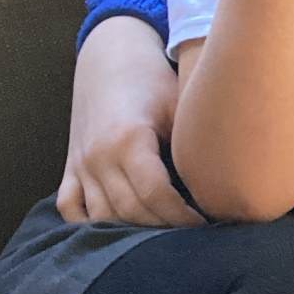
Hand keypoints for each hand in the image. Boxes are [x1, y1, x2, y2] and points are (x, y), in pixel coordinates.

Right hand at [56, 18, 203, 225]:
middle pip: (130, 210)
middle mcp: (98, 156)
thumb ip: (189, 146)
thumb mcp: (177, 107)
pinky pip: (70, 207)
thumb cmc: (154, 82)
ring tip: (163, 236)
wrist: (110, 57)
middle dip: (163, 228)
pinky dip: (90, 224)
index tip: (206, 223)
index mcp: (128, 139)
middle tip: (192, 235)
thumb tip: (224, 185)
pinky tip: (119, 230)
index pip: (155, 195)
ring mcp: (80, 164)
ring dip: (131, 230)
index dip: (182, 216)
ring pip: (101, 215)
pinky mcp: (70, 167)